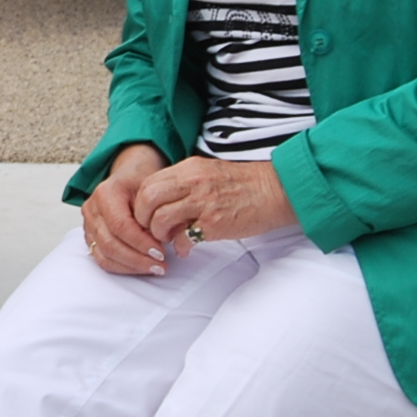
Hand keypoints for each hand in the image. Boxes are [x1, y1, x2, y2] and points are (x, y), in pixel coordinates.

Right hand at [79, 144, 171, 275]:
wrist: (128, 177)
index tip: (161, 253)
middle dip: (137, 259)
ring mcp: (88, 224)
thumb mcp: (152, 189)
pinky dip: (123, 267)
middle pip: (110, 243)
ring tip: (154, 268)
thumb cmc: (142, 182)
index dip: (140, 243)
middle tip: (160, 265)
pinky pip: (102, 259)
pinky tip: (141, 268)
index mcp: (105, 193)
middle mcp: (92, 209)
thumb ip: (153, 213)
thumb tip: (163, 241)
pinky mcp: (90, 237)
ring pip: (104, 255)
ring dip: (131, 266)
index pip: (120, 225)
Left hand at [130, 156, 295, 248]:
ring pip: (160, 219)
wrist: (275, 191)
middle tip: (152, 230)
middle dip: (143, 219)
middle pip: (147, 199)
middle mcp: (193, 182)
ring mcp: (203, 202)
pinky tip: (186, 248)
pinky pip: (183, 238)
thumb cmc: (242, 185)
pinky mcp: (214, 223)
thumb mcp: (208, 173)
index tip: (147, 216)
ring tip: (169, 239)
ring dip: (159, 234)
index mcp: (189, 168)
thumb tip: (161, 205)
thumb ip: (183, 184)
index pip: (148, 183)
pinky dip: (180, 247)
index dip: (141, 204)